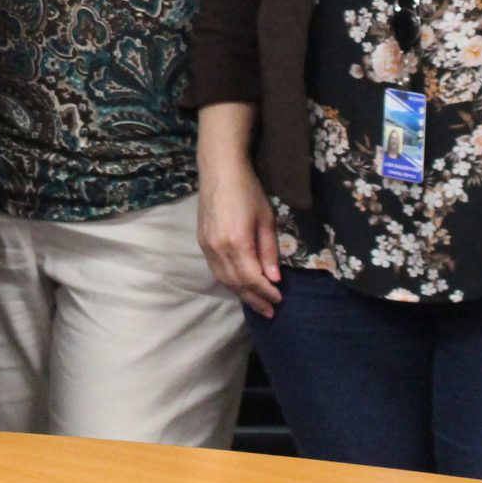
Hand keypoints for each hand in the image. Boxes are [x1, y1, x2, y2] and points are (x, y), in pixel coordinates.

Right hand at [197, 159, 282, 318]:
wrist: (219, 171)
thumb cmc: (248, 191)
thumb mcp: (266, 219)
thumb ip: (269, 251)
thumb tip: (274, 279)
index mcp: (236, 242)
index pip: (252, 278)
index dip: (266, 292)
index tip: (280, 299)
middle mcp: (218, 248)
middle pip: (236, 283)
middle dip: (254, 299)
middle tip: (270, 311)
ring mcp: (206, 246)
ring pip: (223, 279)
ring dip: (241, 294)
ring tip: (257, 304)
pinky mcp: (201, 242)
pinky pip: (215, 270)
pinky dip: (229, 282)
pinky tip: (239, 286)